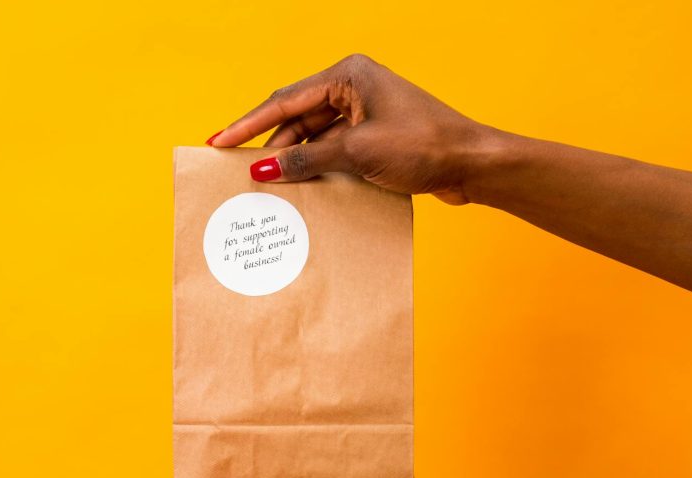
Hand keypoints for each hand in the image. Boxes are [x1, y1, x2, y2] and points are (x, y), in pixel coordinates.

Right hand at [209, 53, 497, 203]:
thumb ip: (306, 160)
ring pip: (313, 138)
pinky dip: (315, 168)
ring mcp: (364, 113)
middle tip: (238, 173)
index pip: (285, 100)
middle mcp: (353, 88)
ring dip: (293, 161)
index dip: (248, 124)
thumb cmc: (425, 146)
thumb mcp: (357, 153)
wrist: (473, 164)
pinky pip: (332, 151)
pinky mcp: (373, 137)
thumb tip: (263, 170)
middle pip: (296, 119)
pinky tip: (300, 188)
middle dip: (269, 147)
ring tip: (266, 186)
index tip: (219, 142)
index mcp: (348, 75)